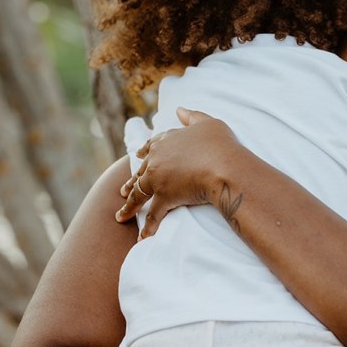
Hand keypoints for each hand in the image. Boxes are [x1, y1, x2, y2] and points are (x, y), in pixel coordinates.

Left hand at [116, 107, 240, 237]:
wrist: (225, 166)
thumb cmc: (221, 145)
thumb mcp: (208, 122)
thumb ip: (192, 116)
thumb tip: (178, 109)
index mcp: (166, 141)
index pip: (150, 147)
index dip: (144, 154)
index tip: (138, 158)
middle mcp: (157, 159)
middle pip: (140, 173)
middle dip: (130, 183)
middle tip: (122, 191)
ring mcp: (158, 179)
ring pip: (138, 194)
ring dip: (129, 207)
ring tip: (121, 217)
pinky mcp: (164, 198)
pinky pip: (152, 215)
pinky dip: (147, 228)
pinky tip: (141, 238)